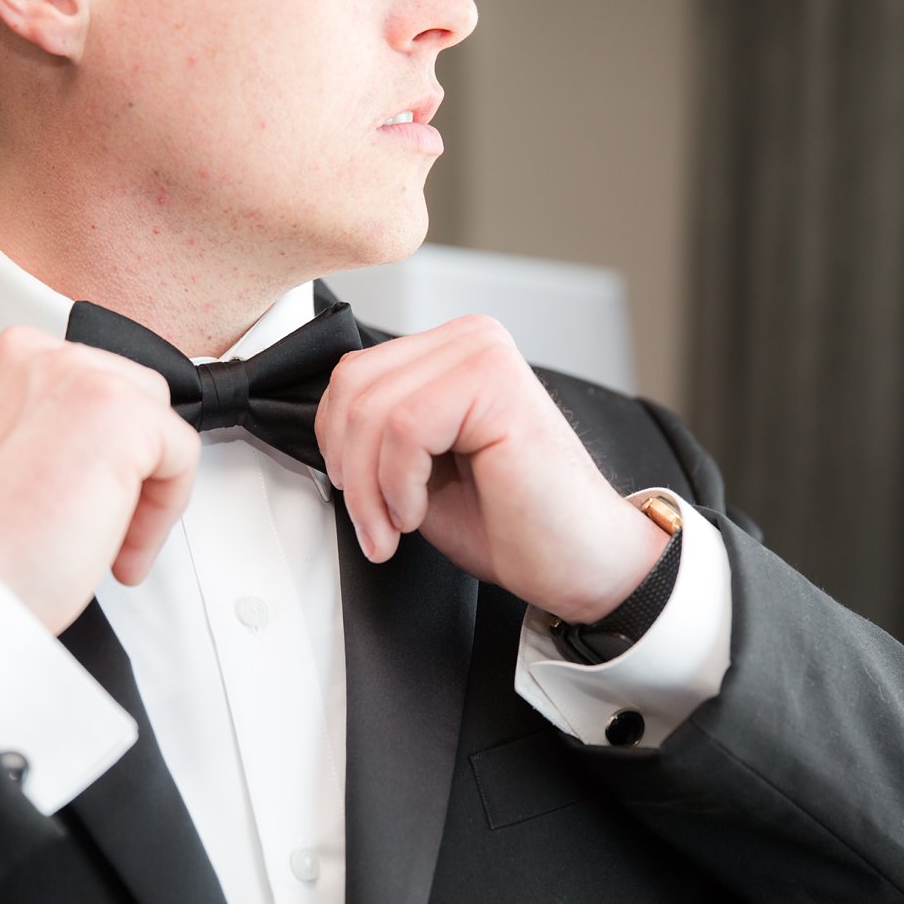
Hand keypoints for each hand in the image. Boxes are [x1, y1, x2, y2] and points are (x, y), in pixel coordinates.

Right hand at [0, 326, 199, 632]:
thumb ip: (22, 430)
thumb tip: (69, 448)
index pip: (81, 390)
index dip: (93, 454)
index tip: (78, 498)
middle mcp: (35, 357)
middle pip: (126, 398)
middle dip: (126, 467)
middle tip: (102, 524)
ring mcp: (79, 377)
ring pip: (155, 425)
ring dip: (145, 489)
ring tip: (111, 541)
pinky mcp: (122, 411)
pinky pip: (181, 454)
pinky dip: (165, 510)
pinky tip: (124, 549)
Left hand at [315, 315, 668, 623]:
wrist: (579, 564)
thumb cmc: (511, 524)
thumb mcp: (419, 471)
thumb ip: (377, 435)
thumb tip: (324, 433)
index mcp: (451, 352)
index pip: (352, 375)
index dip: (337, 446)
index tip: (361, 504)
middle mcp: (470, 339)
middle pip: (352, 385)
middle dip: (348, 469)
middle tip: (375, 526)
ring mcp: (485, 353)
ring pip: (372, 408)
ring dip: (370, 487)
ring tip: (397, 526)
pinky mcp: (495, 382)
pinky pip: (404, 428)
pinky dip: (397, 485)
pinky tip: (421, 512)